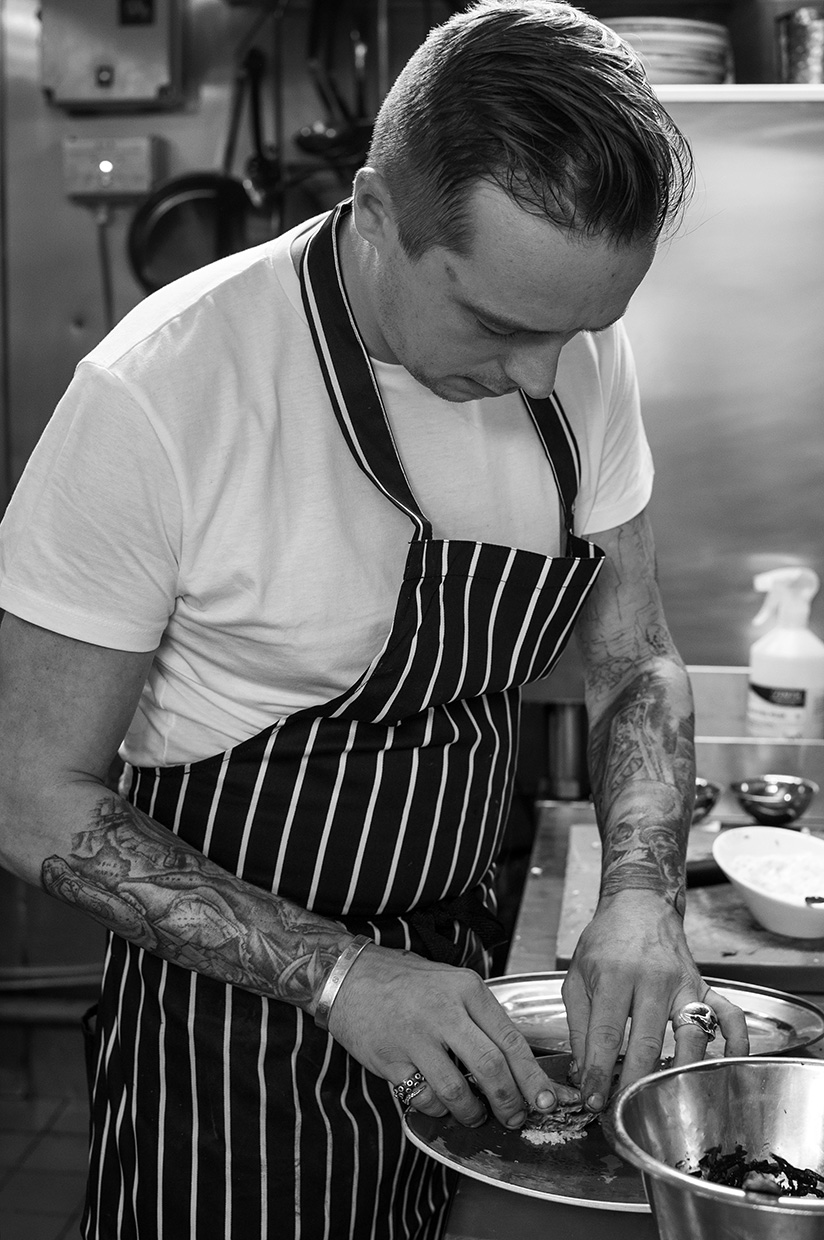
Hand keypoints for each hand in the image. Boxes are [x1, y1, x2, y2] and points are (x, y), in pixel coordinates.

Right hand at [326, 943, 580, 1127]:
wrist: (349, 976)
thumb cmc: (406, 983)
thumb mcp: (451, 985)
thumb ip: (480, 1018)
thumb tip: (516, 1065)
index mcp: (467, 990)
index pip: (511, 1040)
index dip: (532, 1077)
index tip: (545, 1101)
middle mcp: (445, 1011)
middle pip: (491, 1068)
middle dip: (509, 1102)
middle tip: (514, 1118)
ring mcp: (416, 1036)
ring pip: (458, 1091)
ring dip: (473, 1113)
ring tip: (475, 1116)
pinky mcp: (391, 1059)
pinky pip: (424, 1099)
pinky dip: (438, 1110)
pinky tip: (439, 1104)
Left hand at [562, 889, 749, 1110]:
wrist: (638, 905)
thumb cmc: (604, 943)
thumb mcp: (576, 977)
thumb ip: (578, 1026)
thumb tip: (582, 1074)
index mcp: (614, 975)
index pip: (605, 1034)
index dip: (598, 1072)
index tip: (593, 1099)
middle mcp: (652, 980)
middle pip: (647, 1041)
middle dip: (635, 1081)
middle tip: (625, 1107)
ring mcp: (684, 983)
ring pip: (691, 1034)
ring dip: (682, 1071)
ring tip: (669, 1097)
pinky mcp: (705, 986)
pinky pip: (731, 1015)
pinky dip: (737, 1041)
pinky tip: (730, 1064)